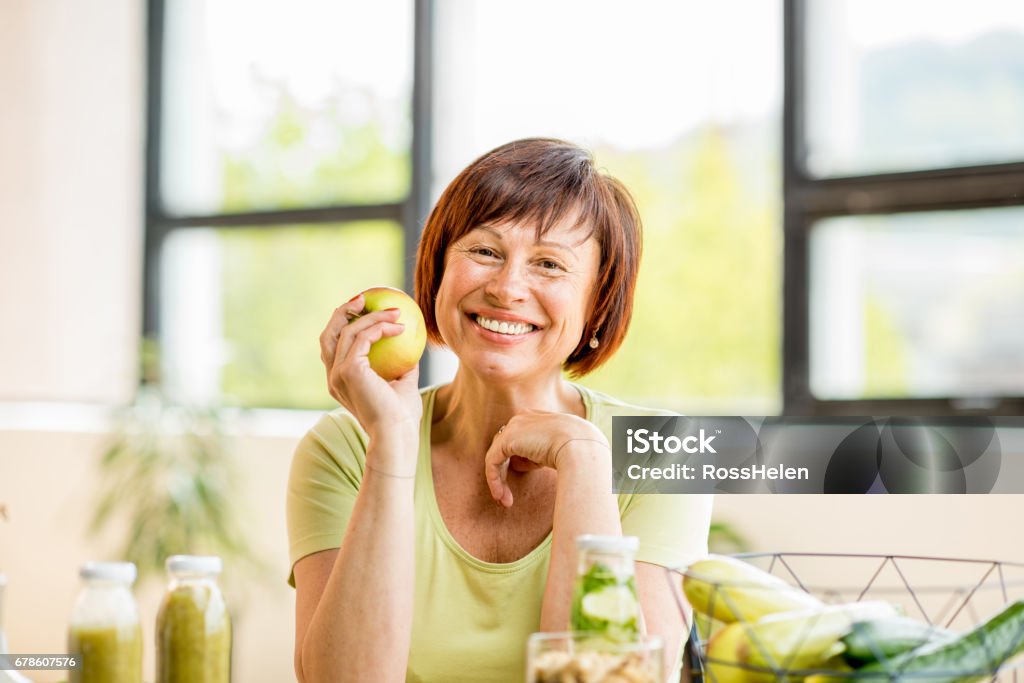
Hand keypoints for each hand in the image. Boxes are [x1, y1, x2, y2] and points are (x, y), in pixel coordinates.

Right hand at [319, 294, 422, 439]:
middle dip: (343, 312)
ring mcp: (338, 373)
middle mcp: (333, 377)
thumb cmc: (401, 417)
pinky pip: (363, 337)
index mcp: (340, 382)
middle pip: (329, 334)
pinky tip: (400, 326)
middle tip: (365, 299)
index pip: (334, 347)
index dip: (344, 324)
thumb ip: (403, 365)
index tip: (365, 310)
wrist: (396, 436)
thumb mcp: (403, 384)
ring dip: (372, 316)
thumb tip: (411, 343)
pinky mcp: (349, 370)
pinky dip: (381, 327)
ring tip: (395, 311)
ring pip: (347, 331)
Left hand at [484, 411, 609, 506]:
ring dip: (499, 480)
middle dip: (504, 471)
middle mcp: (522, 418)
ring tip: (506, 501)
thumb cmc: (578, 451)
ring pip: (497, 455)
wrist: (581, 446)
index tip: (522, 477)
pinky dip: (494, 480)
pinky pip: (492, 462)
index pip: (519, 437)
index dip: (517, 459)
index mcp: (536, 416)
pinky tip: (502, 496)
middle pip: (505, 446)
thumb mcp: (557, 449)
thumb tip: (519, 465)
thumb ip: (537, 453)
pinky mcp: (506, 440)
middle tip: (507, 495)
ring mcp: (513, 427)